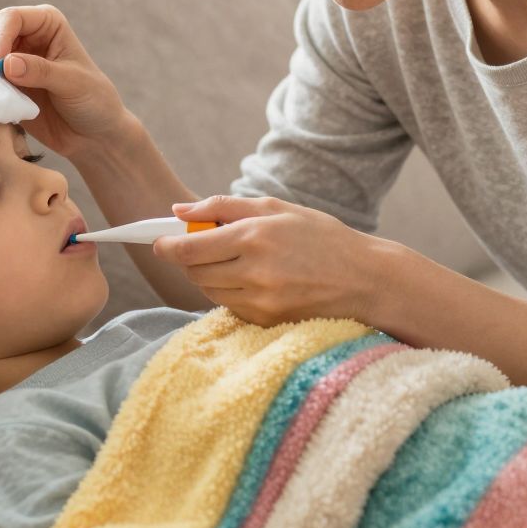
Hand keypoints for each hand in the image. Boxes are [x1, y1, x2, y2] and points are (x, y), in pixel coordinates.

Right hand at [0, 4, 130, 160]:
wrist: (91, 135)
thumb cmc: (92, 102)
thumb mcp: (73, 84)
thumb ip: (41, 71)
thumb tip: (7, 64)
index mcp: (47, 24)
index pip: (12, 17)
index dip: (0, 37)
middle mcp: (27, 35)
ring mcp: (12, 58)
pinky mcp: (3, 83)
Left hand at [153, 195, 391, 325]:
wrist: (366, 280)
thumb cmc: (322, 237)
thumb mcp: (278, 209)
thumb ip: (224, 206)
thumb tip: (179, 211)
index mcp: (255, 236)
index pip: (190, 247)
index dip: (167, 245)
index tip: (160, 241)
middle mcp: (254, 272)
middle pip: (194, 272)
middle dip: (190, 260)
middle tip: (203, 247)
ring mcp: (260, 301)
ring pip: (209, 291)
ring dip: (210, 277)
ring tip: (237, 262)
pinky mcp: (266, 321)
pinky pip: (230, 307)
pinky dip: (231, 293)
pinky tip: (255, 281)